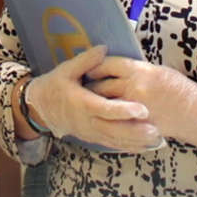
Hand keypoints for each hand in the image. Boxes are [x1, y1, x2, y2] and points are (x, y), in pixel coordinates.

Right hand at [25, 45, 161, 151]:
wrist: (40, 108)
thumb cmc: (54, 86)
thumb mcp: (66, 70)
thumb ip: (86, 61)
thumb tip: (103, 49)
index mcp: (81, 103)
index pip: (105, 109)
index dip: (124, 111)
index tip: (142, 109)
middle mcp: (87, 121)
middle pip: (114, 130)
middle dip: (135, 131)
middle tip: (155, 130)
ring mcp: (90, 132)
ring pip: (115, 140)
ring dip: (135, 141)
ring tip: (156, 139)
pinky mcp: (93, 138)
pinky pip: (112, 144)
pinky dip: (128, 147)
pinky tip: (144, 146)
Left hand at [86, 56, 196, 152]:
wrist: (195, 112)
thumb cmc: (177, 88)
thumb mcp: (156, 70)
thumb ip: (133, 70)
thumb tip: (111, 68)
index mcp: (139, 70)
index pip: (107, 65)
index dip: (95, 67)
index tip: (89, 69)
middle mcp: (134, 87)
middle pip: (100, 85)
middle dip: (90, 87)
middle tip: (84, 88)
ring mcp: (134, 108)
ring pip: (104, 105)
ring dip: (94, 104)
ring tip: (89, 103)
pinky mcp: (135, 124)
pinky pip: (114, 121)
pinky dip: (105, 119)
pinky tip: (101, 118)